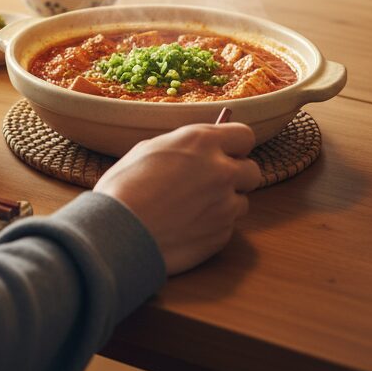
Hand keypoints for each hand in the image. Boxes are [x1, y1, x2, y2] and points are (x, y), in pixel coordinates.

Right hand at [93, 122, 260, 275]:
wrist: (119, 231)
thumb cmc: (125, 186)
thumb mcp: (150, 149)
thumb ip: (184, 148)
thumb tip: (196, 151)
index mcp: (201, 142)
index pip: (244, 135)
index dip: (234, 143)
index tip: (225, 149)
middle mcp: (221, 171)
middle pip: (252, 170)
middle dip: (237, 174)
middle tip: (212, 179)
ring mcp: (225, 206)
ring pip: (241, 201)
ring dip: (225, 202)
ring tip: (192, 206)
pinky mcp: (222, 236)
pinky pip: (227, 226)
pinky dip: (212, 225)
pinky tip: (186, 224)